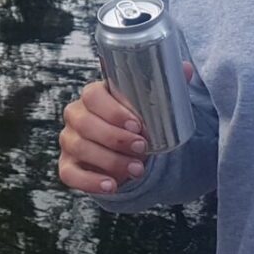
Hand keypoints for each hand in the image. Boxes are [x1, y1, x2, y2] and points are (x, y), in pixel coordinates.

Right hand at [58, 63, 193, 194]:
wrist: (127, 152)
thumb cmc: (136, 124)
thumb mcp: (150, 105)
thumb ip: (165, 87)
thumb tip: (186, 68)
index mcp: (93, 96)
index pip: (93, 96)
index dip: (113, 110)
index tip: (138, 124)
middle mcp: (77, 116)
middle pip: (85, 122)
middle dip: (115, 138)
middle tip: (142, 148)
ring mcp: (70, 141)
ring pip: (80, 148)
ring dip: (110, 160)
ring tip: (137, 169)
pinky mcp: (67, 166)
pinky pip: (70, 174)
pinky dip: (91, 181)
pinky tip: (112, 185)